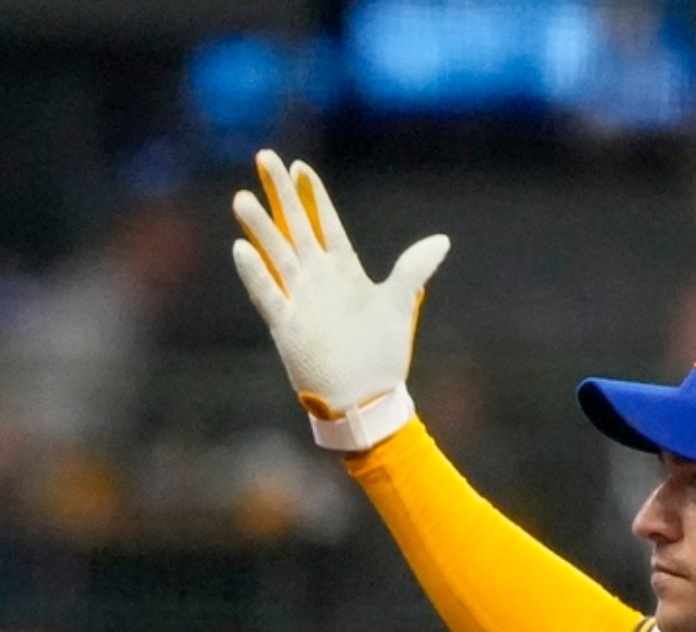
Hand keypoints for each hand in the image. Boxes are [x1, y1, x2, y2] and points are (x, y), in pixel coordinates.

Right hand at [232, 149, 449, 450]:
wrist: (366, 398)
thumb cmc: (382, 354)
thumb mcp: (399, 305)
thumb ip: (413, 269)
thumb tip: (442, 239)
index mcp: (344, 271)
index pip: (325, 224)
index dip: (313, 196)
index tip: (300, 166)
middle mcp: (317, 280)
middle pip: (295, 228)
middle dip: (281, 195)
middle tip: (265, 158)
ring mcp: (299, 300)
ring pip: (276, 255)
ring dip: (261, 228)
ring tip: (243, 198)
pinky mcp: (286, 326)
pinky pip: (267, 295)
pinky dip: (256, 274)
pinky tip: (241, 249)